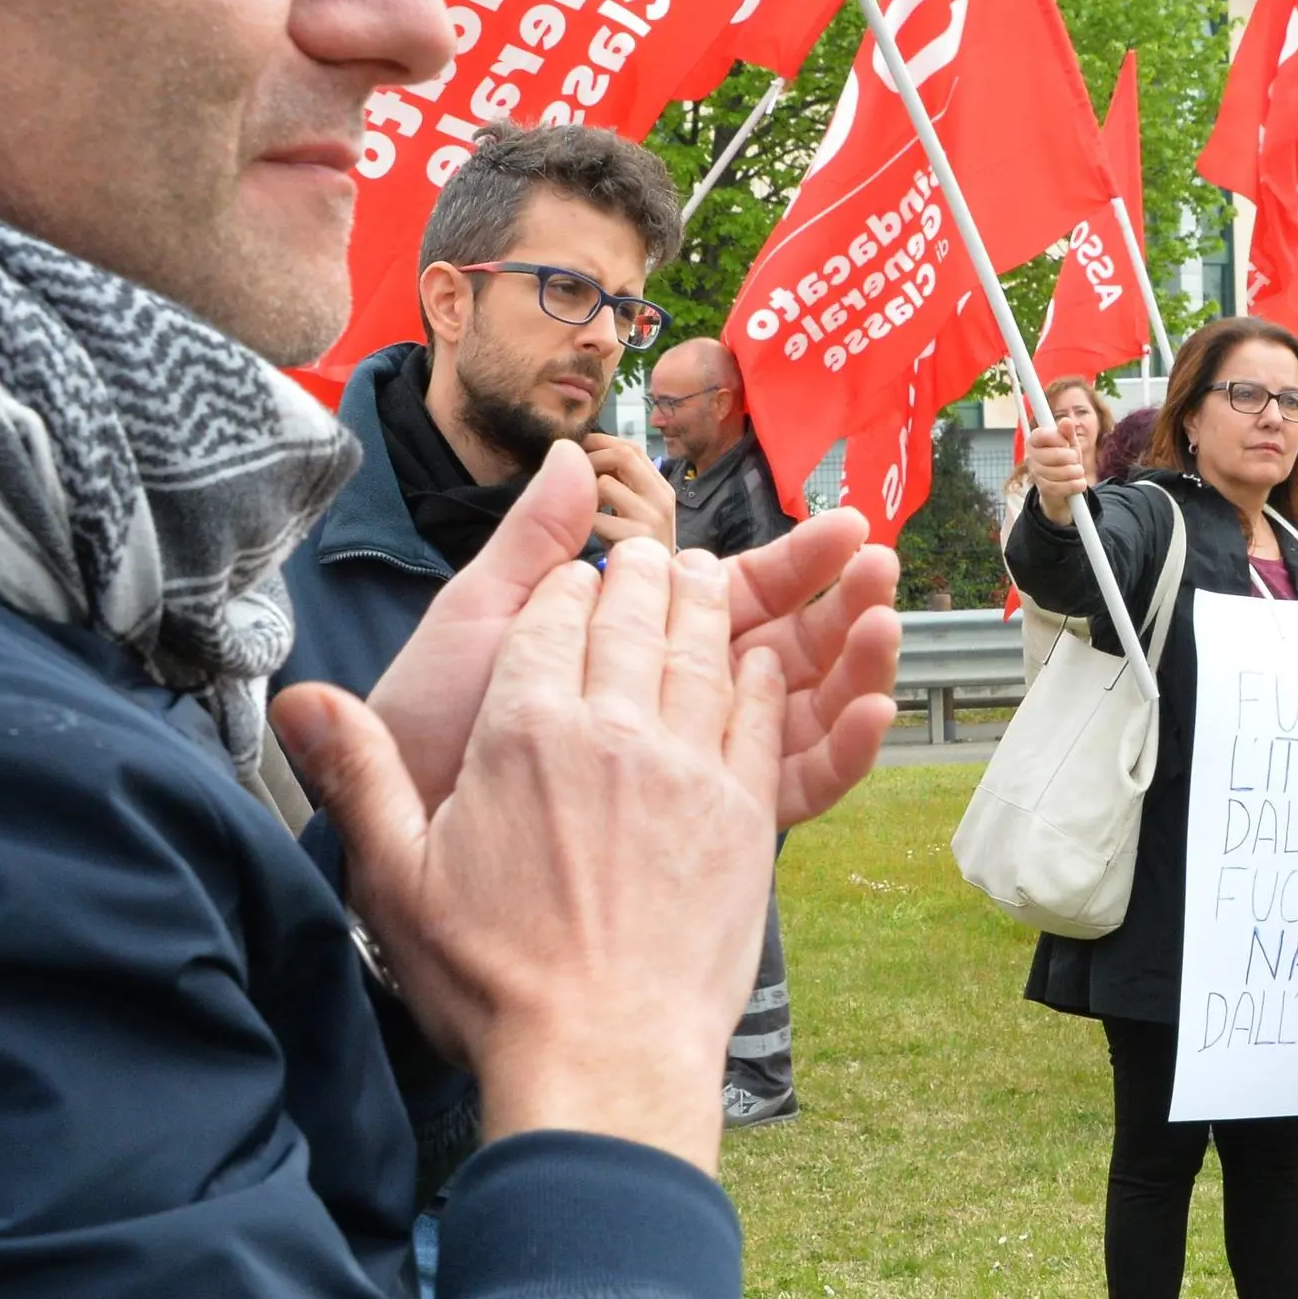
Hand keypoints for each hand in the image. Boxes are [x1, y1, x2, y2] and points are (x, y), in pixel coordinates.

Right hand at [274, 541, 783, 1172]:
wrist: (603, 1057)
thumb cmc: (494, 981)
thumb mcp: (398, 878)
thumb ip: (357, 775)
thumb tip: (295, 699)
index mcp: (522, 734)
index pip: (547, 623)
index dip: (562, 590)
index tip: (574, 576)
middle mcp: (611, 732)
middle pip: (632, 621)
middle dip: (641, 577)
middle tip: (650, 555)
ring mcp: (686, 768)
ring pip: (700, 653)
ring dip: (704, 606)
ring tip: (705, 577)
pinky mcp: (743, 813)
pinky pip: (755, 718)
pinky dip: (756, 677)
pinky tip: (756, 662)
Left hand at [353, 444, 897, 826]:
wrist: (411, 844)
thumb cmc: (431, 736)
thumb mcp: (477, 623)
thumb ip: (534, 547)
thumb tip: (572, 454)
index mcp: (632, 653)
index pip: (729, 596)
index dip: (792, 561)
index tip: (844, 522)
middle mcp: (675, 708)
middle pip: (783, 648)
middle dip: (839, 600)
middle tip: (881, 560)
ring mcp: (700, 768)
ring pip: (801, 712)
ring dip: (853, 665)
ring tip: (886, 621)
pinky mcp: (715, 829)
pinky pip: (793, 790)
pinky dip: (841, 755)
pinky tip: (874, 713)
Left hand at [579, 432, 677, 550]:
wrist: (651, 597)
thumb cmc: (627, 554)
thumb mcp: (626, 512)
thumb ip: (612, 482)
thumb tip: (575, 451)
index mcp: (660, 487)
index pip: (630, 447)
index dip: (599, 444)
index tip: (576, 455)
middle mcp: (663, 498)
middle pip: (623, 454)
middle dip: (589, 460)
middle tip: (572, 484)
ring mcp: (654, 519)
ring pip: (605, 483)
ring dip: (583, 497)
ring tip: (584, 520)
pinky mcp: (639, 542)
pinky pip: (595, 516)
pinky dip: (580, 525)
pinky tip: (586, 541)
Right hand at [1027, 423, 1089, 522]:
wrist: (1062, 489)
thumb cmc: (1064, 462)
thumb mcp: (1069, 444)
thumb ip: (1067, 432)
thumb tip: (1066, 421)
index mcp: (1033, 441)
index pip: (1041, 435)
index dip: (1058, 439)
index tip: (1065, 443)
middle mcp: (1030, 457)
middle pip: (1054, 455)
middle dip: (1071, 457)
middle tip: (1075, 459)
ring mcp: (1035, 475)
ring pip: (1061, 472)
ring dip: (1076, 472)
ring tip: (1077, 472)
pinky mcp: (1043, 490)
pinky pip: (1063, 486)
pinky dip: (1076, 485)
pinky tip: (1078, 482)